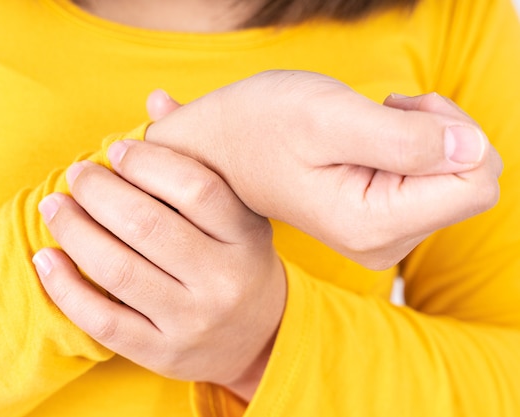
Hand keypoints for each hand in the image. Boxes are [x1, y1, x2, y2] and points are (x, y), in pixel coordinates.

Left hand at [33, 142, 285, 400]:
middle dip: (98, 191)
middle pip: (146, 226)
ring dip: (73, 231)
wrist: (260, 337)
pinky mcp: (163, 353)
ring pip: (117, 270)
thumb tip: (155, 98)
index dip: (147, 161)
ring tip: (54, 206)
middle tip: (77, 175)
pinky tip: (46, 258)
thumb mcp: (239, 214)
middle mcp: (223, 281)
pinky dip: (65, 287)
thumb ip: (199, 158)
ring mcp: (193, 321)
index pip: (195, 187)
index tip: (116, 150)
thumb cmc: (240, 263)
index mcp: (246, 238)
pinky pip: (103, 321)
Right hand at [143, 71, 501, 268]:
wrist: (222, 147)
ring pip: (455, 181)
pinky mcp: (381, 225)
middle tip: (386, 112)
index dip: (456, 133)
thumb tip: (472, 150)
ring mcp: (382, 239)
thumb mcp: (328, 117)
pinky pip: (434, 184)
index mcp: (372, 225)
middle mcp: (382, 245)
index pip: (476, 185)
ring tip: (370, 125)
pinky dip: (414, 149)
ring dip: (424, 138)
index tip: (404, 109)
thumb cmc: (261, 125)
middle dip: (441, 134)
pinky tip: (373, 140)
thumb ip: (404, 139)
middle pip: (470, 183)